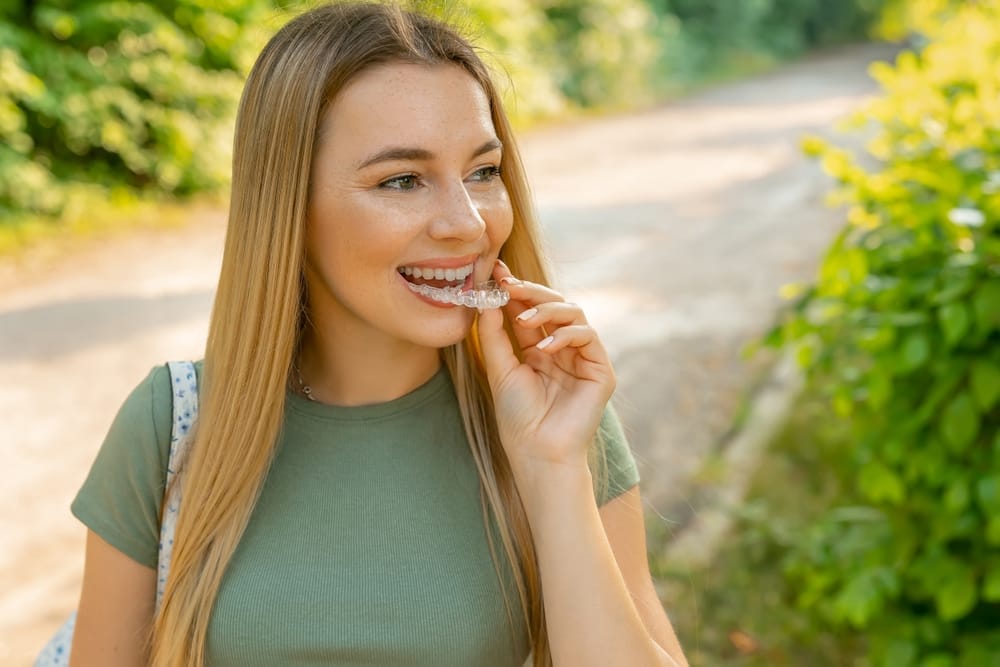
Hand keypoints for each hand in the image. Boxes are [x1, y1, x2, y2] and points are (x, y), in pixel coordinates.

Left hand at [476, 261, 615, 473]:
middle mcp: (563, 348)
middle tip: (508, 285)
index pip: (530, 309)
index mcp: (539, 348)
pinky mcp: (600, 370)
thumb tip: (488, 301)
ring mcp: (583, 357)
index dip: (516, 290)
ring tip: (523, 319)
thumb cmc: (518, 417)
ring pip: (573, 313)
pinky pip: (587, 336)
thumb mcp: (500, 369)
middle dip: (531, 291)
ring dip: (547, 309)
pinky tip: (544, 347)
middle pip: (554, 304)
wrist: (536, 451)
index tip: (496, 273)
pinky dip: (565, 334)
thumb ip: (494, 335)